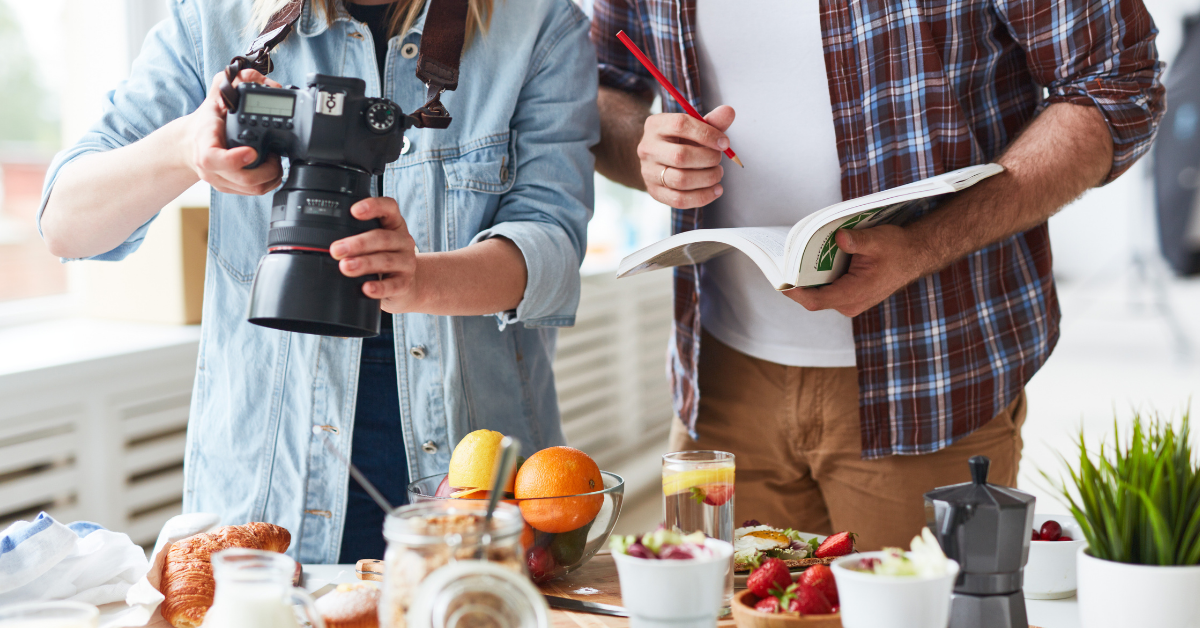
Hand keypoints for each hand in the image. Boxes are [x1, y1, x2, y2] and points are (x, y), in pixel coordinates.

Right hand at [179, 69, 283, 194]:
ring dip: (271, 177)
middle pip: (243, 179)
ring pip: (252, 190)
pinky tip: (271, 169)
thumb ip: (233, 82)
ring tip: (276, 161)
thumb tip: (258, 78)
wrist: (189, 144)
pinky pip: (253, 193)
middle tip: (275, 155)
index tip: (252, 152)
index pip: (213, 158)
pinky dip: (268, 183)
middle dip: (268, 169)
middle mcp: (210, 168)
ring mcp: (220, 181)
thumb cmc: (206, 122)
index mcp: (204, 145)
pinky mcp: (229, 189)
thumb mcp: (215, 97)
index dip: (234, 159)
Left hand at [329, 197, 421, 312]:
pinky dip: (379, 287)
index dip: (373, 206)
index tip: (354, 211)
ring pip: (386, 260)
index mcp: (393, 224)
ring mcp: (406, 262)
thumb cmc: (382, 258)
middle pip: (383, 237)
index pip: (389, 207)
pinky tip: (366, 288)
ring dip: (364, 263)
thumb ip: (354, 235)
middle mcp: (403, 241)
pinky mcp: (405, 283)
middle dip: (358, 243)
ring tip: (345, 267)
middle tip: (336, 250)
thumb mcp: (373, 242)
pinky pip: (393, 285)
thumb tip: (318, 240)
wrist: (404, 284)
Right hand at [638, 106, 734, 207]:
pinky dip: (703, 197)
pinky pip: (679, 200)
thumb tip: (729, 111)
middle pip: (680, 156)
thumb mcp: (694, 127)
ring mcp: (648, 172)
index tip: (725, 143)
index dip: (707, 134)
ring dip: (707, 178)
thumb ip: (712, 122)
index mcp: (656, 125)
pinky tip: (716, 190)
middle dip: (708, 159)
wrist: (658, 159)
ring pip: (681, 180)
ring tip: (718, 173)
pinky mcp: (654, 192)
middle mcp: (647, 148)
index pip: (681, 124)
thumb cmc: (680, 140)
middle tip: (719, 159)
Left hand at [783, 226, 932, 316]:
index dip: (794, 292)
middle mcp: (848, 303)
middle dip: (795, 282)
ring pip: (817, 294)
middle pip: (812, 298)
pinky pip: (825, 289)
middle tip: (780, 263)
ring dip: (804, 279)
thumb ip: (857, 241)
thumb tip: (839, 237)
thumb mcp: (877, 240)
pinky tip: (808, 261)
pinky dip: (815, 277)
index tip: (780, 279)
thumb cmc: (897, 249)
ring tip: (790, 260)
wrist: (914, 255)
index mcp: (854, 294)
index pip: (814, 301)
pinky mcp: (848, 295)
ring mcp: (848, 301)